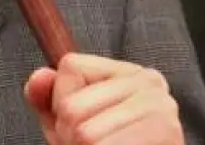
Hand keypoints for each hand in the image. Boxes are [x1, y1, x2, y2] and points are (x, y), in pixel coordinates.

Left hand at [24, 53, 182, 144]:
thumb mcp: (73, 122)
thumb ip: (51, 97)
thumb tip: (40, 77)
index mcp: (131, 72)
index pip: (71, 66)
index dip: (63, 101)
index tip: (86, 119)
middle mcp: (151, 83)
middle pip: (73, 105)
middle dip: (70, 133)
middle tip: (93, 144)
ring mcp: (160, 109)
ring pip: (85, 133)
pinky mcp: (164, 134)